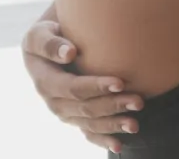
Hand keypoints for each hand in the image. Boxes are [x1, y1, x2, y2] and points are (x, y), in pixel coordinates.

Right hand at [21, 20, 143, 152]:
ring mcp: (64, 112)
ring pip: (90, 123)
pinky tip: (119, 145)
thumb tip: (70, 53)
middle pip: (85, 108)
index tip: (120, 82)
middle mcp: (53, 101)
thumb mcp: (41, 33)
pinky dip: (103, 140)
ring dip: (113, 124)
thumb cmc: (48, 33)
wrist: (49, 43)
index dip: (95, 86)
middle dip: (112, 106)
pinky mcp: (74, 117)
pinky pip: (88, 133)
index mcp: (44, 80)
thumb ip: (50, 43)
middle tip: (138, 101)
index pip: (72, 87)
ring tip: (135, 124)